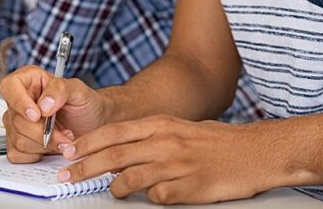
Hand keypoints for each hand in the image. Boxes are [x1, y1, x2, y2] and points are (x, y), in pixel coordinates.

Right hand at [0, 65, 109, 162]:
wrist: (92, 125)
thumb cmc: (84, 104)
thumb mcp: (79, 90)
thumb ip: (61, 89)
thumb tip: (43, 104)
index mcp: (28, 80)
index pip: (10, 87)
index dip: (20, 102)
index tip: (37, 115)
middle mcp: (18, 101)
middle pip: (16, 120)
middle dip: (43, 132)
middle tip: (66, 134)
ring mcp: (15, 123)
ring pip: (18, 140)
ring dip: (45, 145)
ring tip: (65, 139)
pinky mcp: (17, 143)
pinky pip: (17, 154)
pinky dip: (37, 155)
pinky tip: (51, 147)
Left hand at [61, 117, 273, 203]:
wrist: (255, 152)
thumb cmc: (218, 142)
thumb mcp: (180, 129)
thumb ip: (151, 139)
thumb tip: (120, 152)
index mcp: (162, 124)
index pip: (114, 132)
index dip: (87, 143)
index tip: (69, 152)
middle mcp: (165, 141)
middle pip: (113, 155)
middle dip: (84, 167)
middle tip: (67, 176)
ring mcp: (176, 165)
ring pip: (129, 178)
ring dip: (114, 188)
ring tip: (111, 193)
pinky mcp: (187, 187)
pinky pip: (157, 196)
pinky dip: (150, 198)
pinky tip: (154, 196)